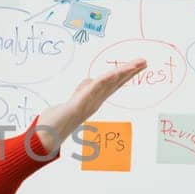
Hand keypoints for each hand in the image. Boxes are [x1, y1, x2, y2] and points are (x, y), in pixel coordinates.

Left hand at [33, 59, 147, 154]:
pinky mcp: (83, 100)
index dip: (126, 74)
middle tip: (144, 61)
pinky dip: (108, 79)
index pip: (114, 83)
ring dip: (124, 72)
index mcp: (96, 98)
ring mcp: (91, 99)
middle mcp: (97, 99)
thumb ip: (83, 89)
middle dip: (130, 71)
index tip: (138, 65)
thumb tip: (90, 81)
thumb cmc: (60, 118)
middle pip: (116, 82)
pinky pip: (97, 86)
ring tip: (138, 64)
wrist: (50, 132)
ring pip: (110, 83)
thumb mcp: (75, 98)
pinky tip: (116, 72)